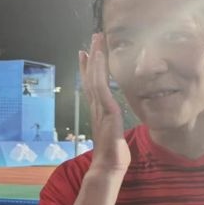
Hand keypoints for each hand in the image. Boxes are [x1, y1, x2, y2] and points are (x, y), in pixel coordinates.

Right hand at [79, 33, 129, 173]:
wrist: (109, 166)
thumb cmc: (114, 155)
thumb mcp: (116, 134)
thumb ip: (114, 125)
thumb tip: (116, 124)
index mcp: (100, 111)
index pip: (93, 85)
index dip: (90, 69)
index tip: (87, 54)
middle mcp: (96, 106)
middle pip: (91, 76)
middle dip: (92, 57)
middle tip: (92, 38)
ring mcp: (99, 107)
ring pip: (95, 77)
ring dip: (95, 57)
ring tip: (95, 39)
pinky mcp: (106, 109)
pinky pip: (101, 85)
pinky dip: (99, 70)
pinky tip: (99, 57)